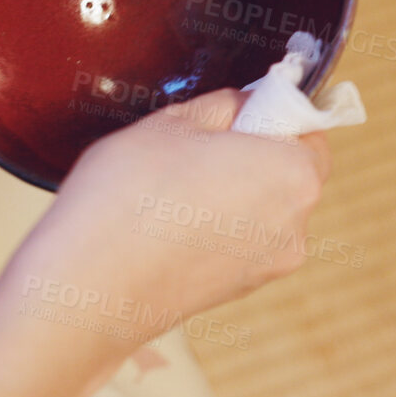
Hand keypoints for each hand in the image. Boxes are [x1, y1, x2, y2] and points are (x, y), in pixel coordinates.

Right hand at [0, 90, 330, 396]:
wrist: (87, 290)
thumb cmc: (127, 199)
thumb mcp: (173, 122)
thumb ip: (225, 106)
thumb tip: (246, 105)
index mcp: (294, 175)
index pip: (308, 129)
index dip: (272, 115)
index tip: (234, 114)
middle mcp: (296, 225)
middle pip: (289, 172)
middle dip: (252, 154)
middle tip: (194, 147)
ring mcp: (269, 265)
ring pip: (263, 208)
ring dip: (232, 192)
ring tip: (173, 188)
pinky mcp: (240, 291)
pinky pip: (240, 240)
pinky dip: (217, 225)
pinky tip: (169, 221)